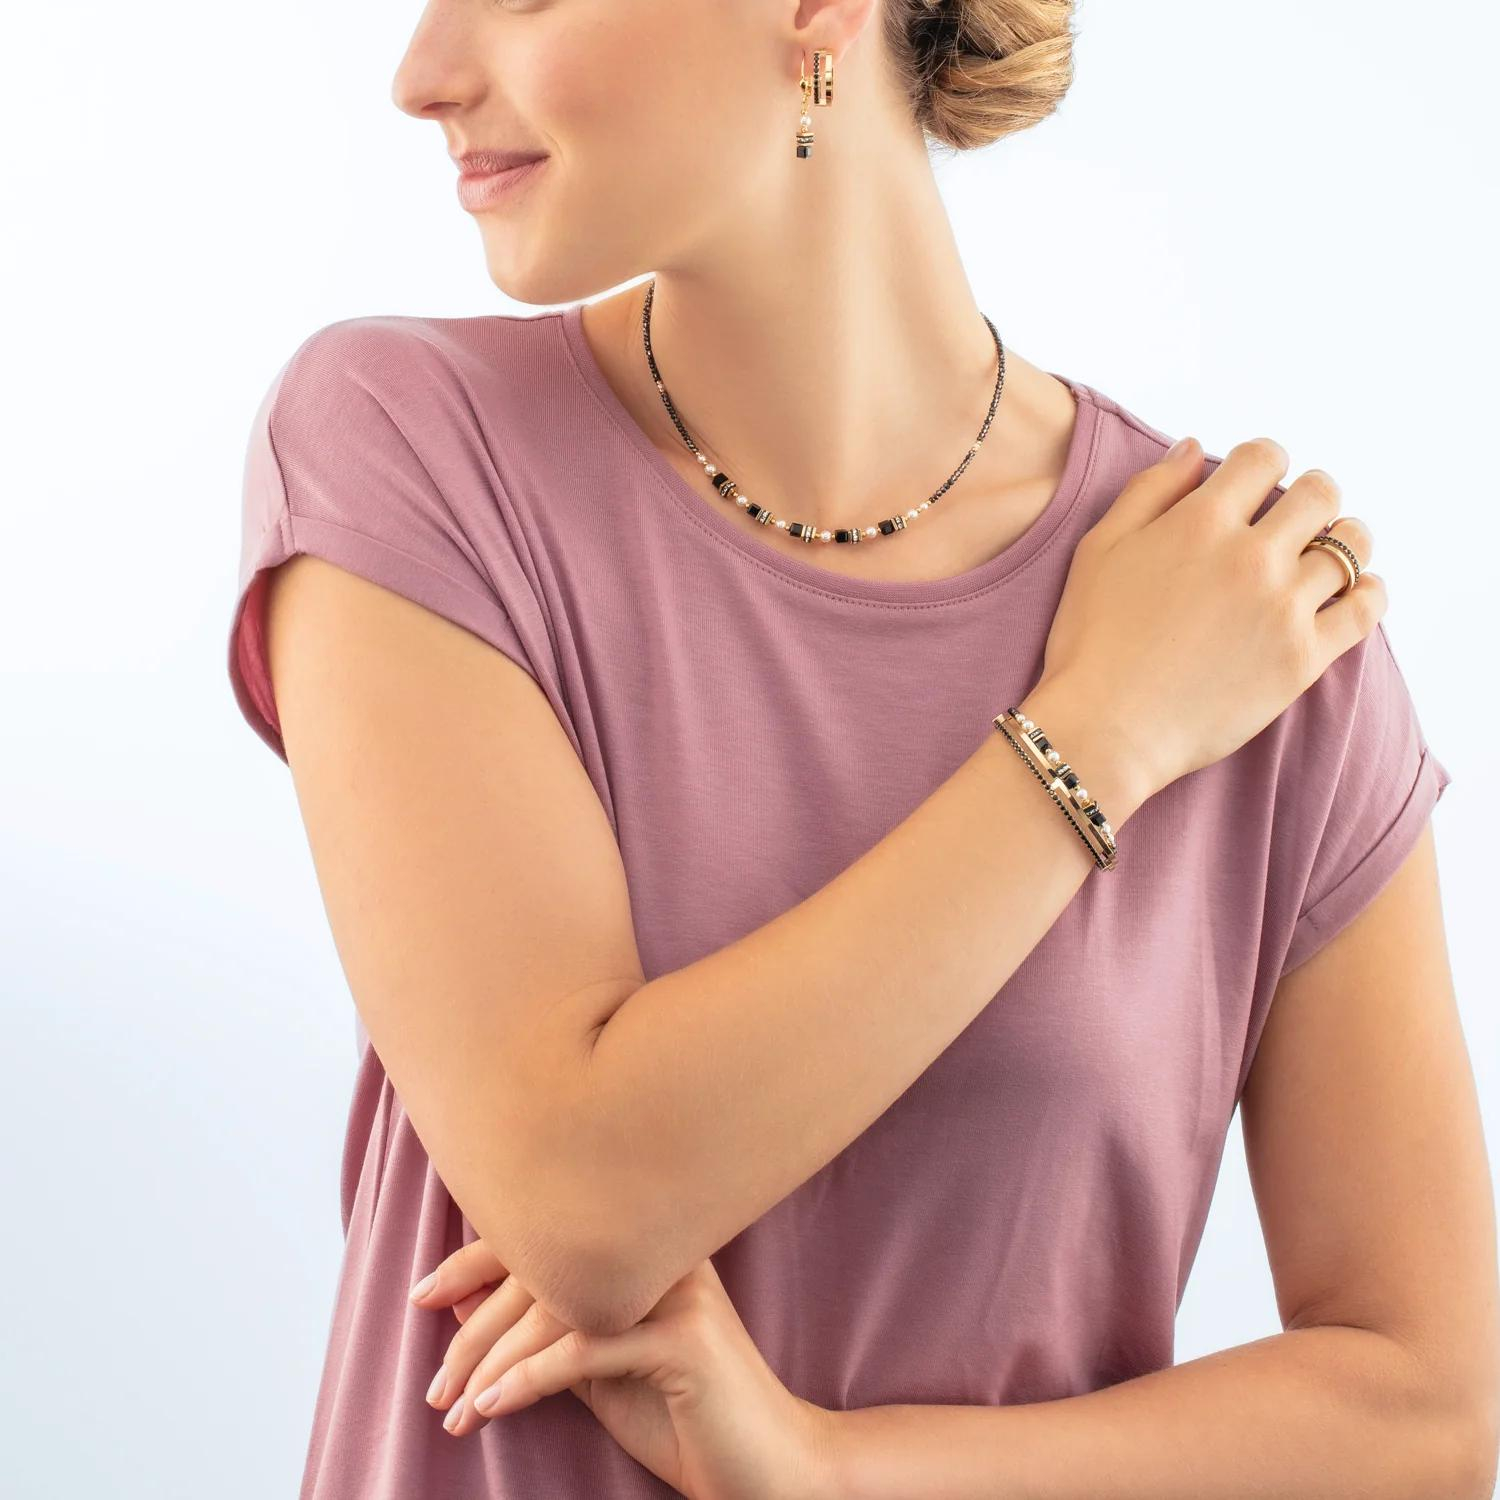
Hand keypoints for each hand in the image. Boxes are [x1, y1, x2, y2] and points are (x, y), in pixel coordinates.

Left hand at [411, 1240, 832, 1499]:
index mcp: (645, 1248)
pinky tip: (492, 1408)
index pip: (547, 1231)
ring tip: (455, 1411)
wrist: (765, 1468)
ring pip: (556, 1307)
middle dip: (473, 1327)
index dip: (477, 1256)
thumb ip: (543, 1331)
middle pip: (543, 1265)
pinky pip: (583, 1350)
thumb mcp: (596, 1370)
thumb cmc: (681, 1416)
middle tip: (434, 1387)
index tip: (422, 1295)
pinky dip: (526, 1379)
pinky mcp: (683, 1339)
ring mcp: (677, 1291)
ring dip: (490, 1363)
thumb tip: (463, 1300)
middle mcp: (663, 1254)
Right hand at [1038, 436, 1385, 796]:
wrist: (1106, 729)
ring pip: (1352, 546)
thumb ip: (1148, 492)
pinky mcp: (1303, 658)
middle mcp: (1252, 556)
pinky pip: (1364, 609)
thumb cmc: (1090, 642)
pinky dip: (1370, 592)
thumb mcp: (1098, 551)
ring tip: (1332, 550)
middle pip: (1319, 494)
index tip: (1256, 482)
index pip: (1264, 458)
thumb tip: (1193, 449)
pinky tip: (1358, 591)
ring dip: (1346, 538)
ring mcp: (1284, 607)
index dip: (1263, 461)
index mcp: (1200, 522)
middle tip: (1298, 516)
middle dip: (1311, 496)